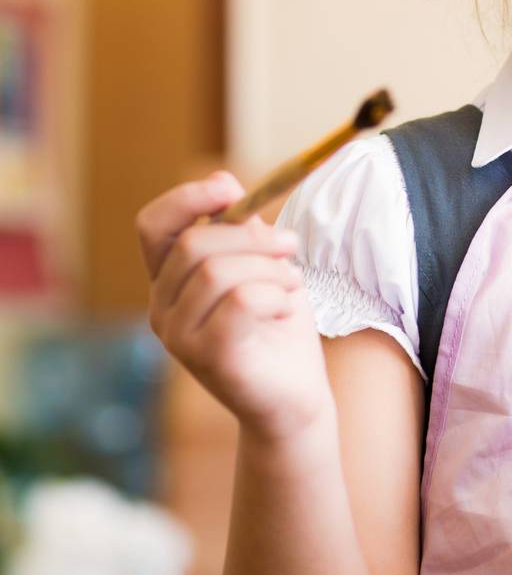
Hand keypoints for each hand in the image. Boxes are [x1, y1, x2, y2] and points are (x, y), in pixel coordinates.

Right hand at [136, 170, 333, 442]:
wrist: (296, 395)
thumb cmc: (279, 327)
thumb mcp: (263, 264)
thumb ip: (241, 229)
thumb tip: (223, 179)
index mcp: (170, 280)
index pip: (152, 226)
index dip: (187, 198)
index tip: (232, 191)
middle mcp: (162, 308)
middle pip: (193, 243)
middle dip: (253, 237)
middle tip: (290, 247)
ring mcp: (177, 336)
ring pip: (217, 271)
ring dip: (270, 268)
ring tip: (290, 285)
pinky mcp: (205, 357)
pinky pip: (240, 302)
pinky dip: (274, 295)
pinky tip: (284, 310)